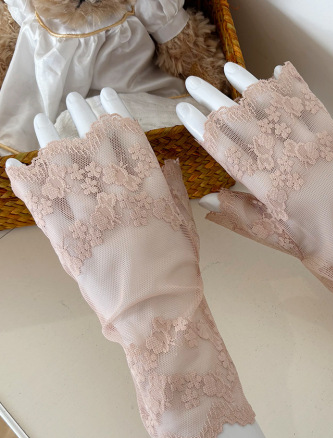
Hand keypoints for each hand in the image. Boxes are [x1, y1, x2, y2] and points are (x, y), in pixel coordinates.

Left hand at [6, 90, 253, 437]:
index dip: (115, 114)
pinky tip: (16, 165)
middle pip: (93, 145)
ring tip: (45, 123)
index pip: (129, 141)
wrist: (156, 313)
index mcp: (152, 192)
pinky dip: (26, 183)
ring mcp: (90, 218)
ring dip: (50, 141)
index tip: (105, 97)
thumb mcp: (186, 228)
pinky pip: (41, 205)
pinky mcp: (67, 242)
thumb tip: (170, 161)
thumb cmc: (178, 273)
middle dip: (80, 117)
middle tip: (71, 99)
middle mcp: (119, 197)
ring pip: (62, 168)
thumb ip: (177, 191)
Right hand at [175, 62, 332, 361]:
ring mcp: (311, 144)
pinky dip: (294, 85)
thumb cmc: (318, 244)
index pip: (225, 150)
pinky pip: (310, 104)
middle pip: (243, 122)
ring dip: (249, 84)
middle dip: (213, 99)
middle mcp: (285, 160)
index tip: (183, 111)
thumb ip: (240, 216)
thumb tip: (210, 199)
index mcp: (267, 188)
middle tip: (193, 82)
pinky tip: (279, 71)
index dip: (201, 128)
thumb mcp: (274, 237)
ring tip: (230, 69)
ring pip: (275, 106)